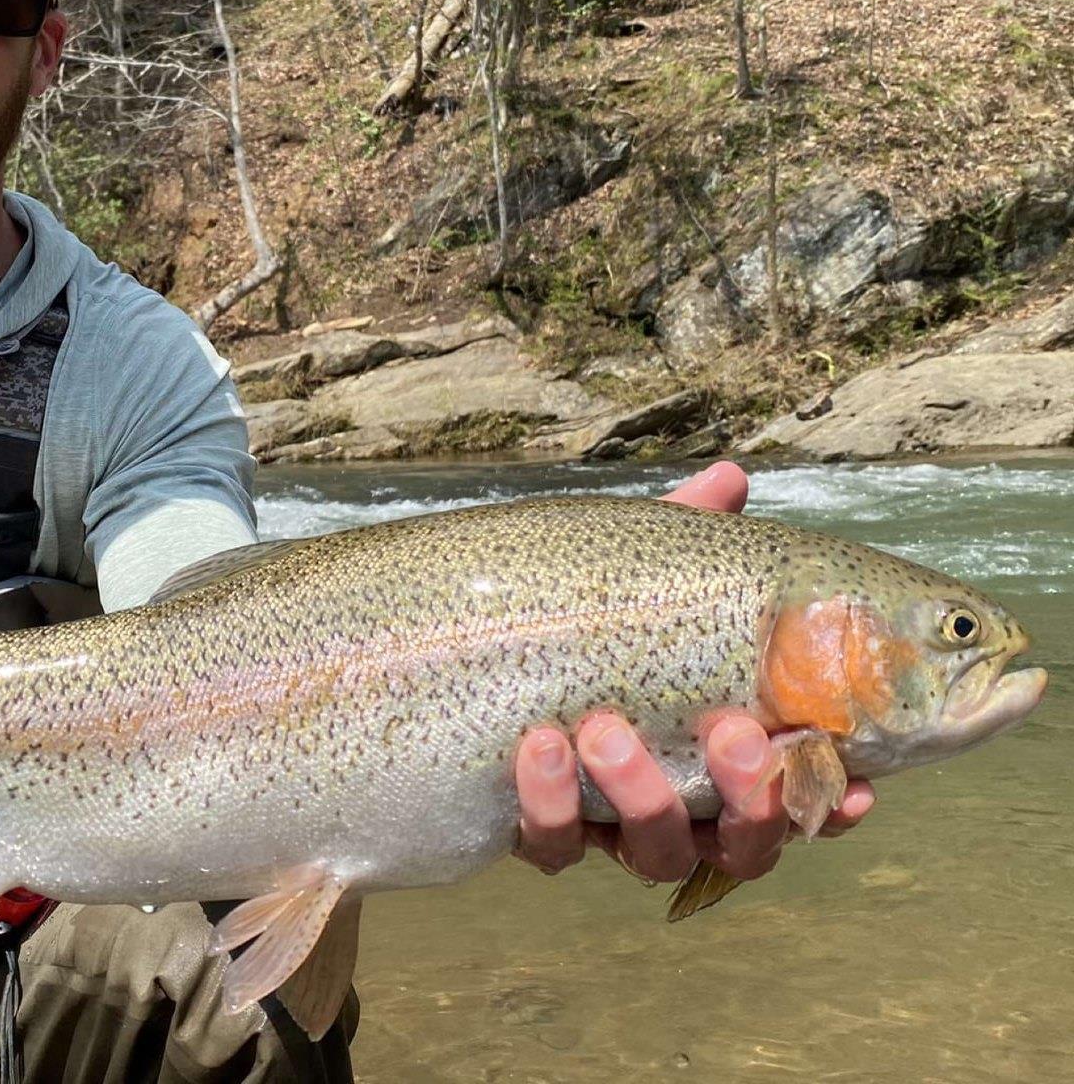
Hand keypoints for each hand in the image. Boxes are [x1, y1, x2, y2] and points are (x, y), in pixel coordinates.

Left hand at [514, 462, 873, 879]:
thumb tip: (729, 477)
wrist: (475, 651)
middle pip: (743, 843)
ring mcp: (614, 828)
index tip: (856, 784)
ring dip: (640, 794)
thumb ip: (688, 538)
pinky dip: (551, 805)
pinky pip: (556, 846)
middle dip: (750, 799)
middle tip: (730, 734)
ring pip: (654, 853)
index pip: (801, 797)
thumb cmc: (592, 618)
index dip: (833, 801)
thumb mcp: (640, 578)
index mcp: (725, 752)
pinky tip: (539, 748)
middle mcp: (684, 807)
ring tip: (602, 728)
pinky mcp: (543, 834)